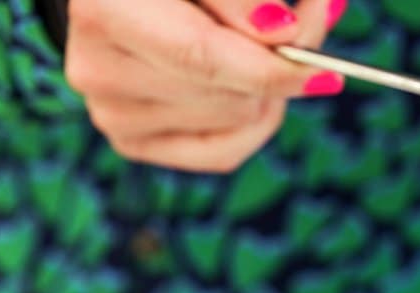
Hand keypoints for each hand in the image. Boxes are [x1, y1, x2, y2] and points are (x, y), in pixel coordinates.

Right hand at [65, 0, 345, 171]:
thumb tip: (285, 33)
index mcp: (105, 9)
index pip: (204, 55)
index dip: (271, 65)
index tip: (322, 65)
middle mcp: (97, 69)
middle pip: (231, 93)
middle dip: (278, 65)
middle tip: (302, 27)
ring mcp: (112, 113)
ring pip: (237, 118)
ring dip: (264, 88)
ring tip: (251, 48)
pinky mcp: (133, 143)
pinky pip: (225, 152)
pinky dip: (252, 123)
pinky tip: (242, 88)